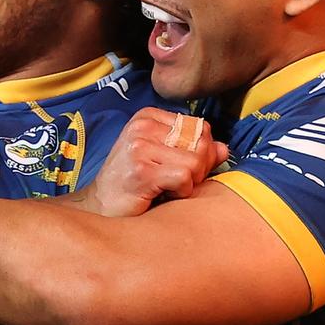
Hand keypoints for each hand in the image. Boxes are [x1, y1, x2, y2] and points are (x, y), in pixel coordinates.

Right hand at [84, 108, 228, 217]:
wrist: (100, 207)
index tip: (183, 169)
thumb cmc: (133, 184)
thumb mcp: (165, 160)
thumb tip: (224, 149)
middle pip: (200, 143)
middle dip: (199, 169)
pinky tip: (162, 195)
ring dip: (188, 183)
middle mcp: (142, 126)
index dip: (202, 152)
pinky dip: (180, 192)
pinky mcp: (141, 171)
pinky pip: (183, 178)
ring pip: (194, 163)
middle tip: (178, 183)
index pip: (200, 128)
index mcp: (148, 117)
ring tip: (167, 189)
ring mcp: (139, 147)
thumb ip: (195, 152)